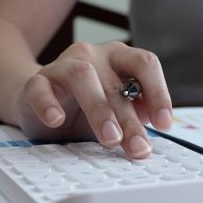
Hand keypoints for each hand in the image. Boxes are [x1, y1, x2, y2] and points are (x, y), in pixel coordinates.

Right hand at [16, 41, 171, 158]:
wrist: (41, 101)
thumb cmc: (86, 105)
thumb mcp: (116, 110)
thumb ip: (135, 112)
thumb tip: (152, 123)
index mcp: (120, 57)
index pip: (145, 64)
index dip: (158, 92)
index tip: (164, 123)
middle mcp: (94, 55)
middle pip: (116, 82)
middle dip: (130, 119)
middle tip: (138, 147)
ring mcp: (63, 64)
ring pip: (82, 76)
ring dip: (99, 109)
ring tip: (110, 138)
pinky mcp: (38, 81)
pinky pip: (40, 88)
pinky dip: (48, 103)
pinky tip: (56, 120)